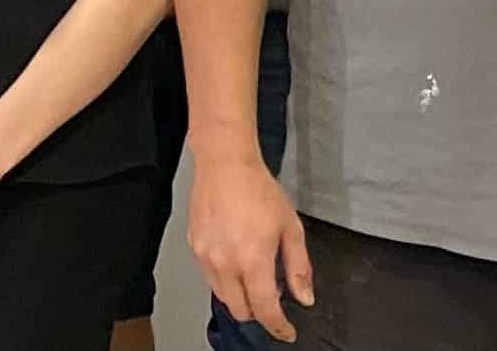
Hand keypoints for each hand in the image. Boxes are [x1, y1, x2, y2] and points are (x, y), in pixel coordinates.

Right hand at [189, 151, 313, 341]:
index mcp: (252, 260)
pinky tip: (236, 260)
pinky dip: (225, 280)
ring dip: (240, 296)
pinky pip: (209, 277)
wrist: (225, 164)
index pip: (265, 309)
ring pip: (222, 296)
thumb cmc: (259, 191)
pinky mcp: (193, 246)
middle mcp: (225, 263)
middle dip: (259, 312)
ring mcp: (205, 256)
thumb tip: (304, 298)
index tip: (286, 331)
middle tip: (272, 297)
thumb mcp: (291, 228)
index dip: (278, 326)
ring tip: (254, 275)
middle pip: (240, 310)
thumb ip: (298, 267)